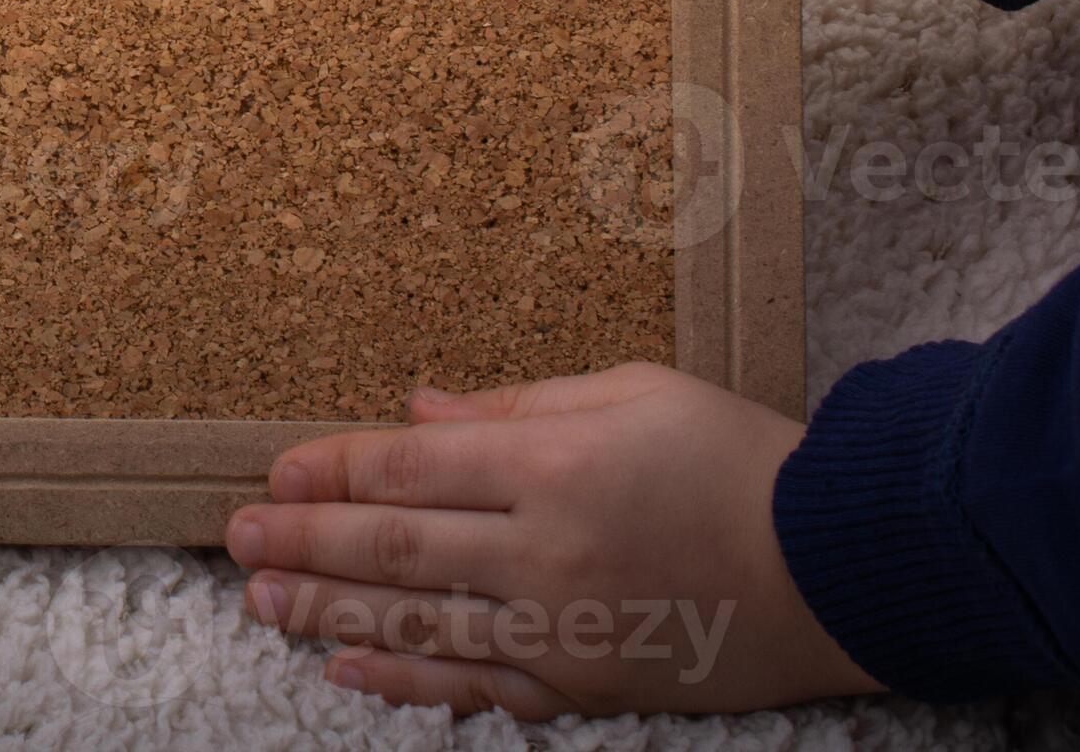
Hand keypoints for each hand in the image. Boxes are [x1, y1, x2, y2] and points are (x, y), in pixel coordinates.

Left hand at [228, 363, 880, 717]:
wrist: (843, 565)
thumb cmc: (740, 457)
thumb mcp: (631, 392)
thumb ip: (515, 406)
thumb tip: (416, 411)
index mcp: (554, 465)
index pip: (409, 469)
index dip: (332, 472)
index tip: (273, 477)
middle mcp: (545, 552)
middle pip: (394, 550)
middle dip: (304, 545)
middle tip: (235, 541)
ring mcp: (563, 629)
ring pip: (417, 625)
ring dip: (329, 616)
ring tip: (263, 602)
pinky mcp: (587, 687)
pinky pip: (475, 687)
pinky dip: (404, 682)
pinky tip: (347, 671)